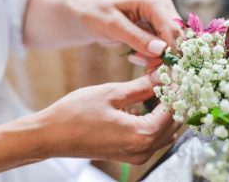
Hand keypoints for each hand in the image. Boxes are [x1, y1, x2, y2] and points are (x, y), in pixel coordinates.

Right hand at [35, 75, 180, 163]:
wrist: (50, 136)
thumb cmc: (76, 114)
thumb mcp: (112, 93)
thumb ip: (142, 86)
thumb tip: (162, 76)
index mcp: (142, 134)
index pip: (173, 110)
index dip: (177, 89)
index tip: (177, 73)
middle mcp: (143, 150)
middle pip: (173, 123)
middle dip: (174, 100)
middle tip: (170, 77)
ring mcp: (137, 156)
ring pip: (165, 132)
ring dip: (166, 111)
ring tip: (159, 87)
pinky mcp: (129, 155)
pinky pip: (152, 138)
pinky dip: (154, 121)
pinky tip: (145, 104)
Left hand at [68, 0, 181, 56]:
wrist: (84, 14)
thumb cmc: (94, 15)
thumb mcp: (112, 27)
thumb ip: (137, 38)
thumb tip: (161, 50)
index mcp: (151, 0)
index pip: (172, 29)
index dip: (172, 51)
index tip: (162, 71)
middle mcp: (161, 5)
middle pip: (176, 37)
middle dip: (164, 56)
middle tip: (144, 66)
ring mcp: (161, 16)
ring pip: (172, 44)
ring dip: (156, 58)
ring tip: (134, 59)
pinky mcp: (157, 27)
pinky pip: (163, 47)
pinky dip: (152, 56)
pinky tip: (135, 57)